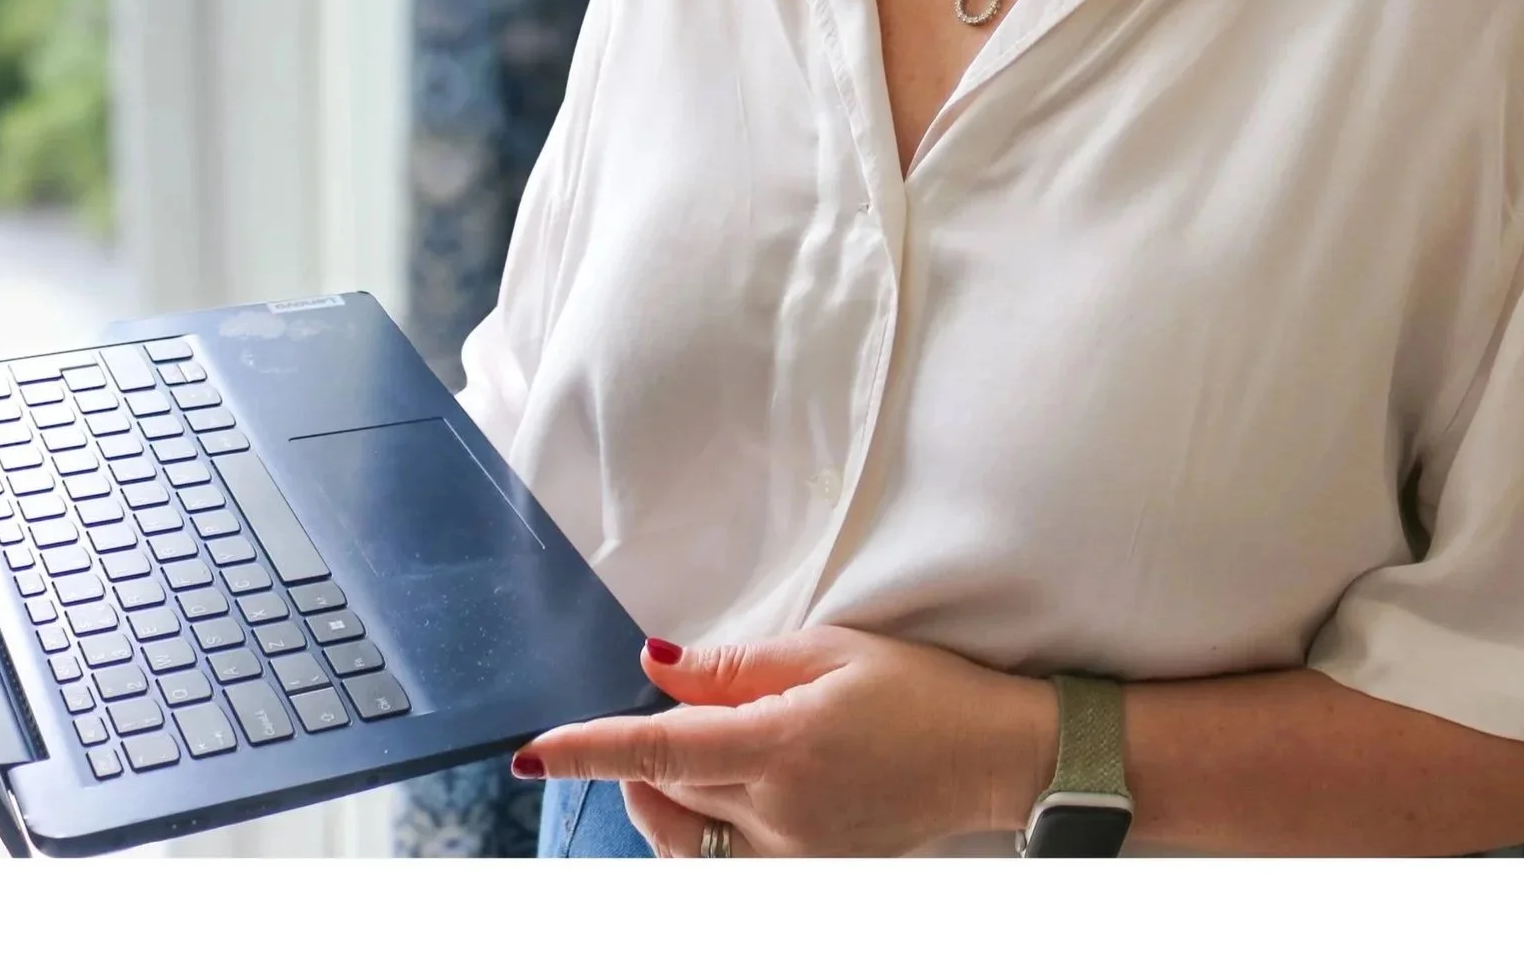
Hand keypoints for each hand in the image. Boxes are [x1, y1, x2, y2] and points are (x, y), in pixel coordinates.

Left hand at [511, 626, 1057, 856]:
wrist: (989, 757)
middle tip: (682, 703)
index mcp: (784, 745)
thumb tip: (657, 667)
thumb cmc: (919, 691)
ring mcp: (794, 855)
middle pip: (666, 789)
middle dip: (646, 749)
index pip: (660, 749)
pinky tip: (704, 796)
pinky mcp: (807, 872)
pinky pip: (720, 861)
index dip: (588, 751)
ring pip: (684, 835)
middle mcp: (782, 813)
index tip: (534, 754)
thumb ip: (735, 666)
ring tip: (681, 752)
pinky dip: (693, 830)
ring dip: (660, 795)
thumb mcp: (828, 651)